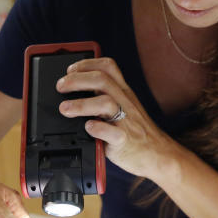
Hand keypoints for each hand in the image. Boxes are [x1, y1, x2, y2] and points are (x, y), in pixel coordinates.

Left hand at [56, 57, 176, 178]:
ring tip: (65, 109)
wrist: (157, 153)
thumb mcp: (125, 107)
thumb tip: (77, 90)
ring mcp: (126, 120)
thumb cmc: (136, 132)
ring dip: (81, 104)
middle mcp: (125, 102)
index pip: (107, 67)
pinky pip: (112, 132)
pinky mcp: (124, 140)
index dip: (86, 64)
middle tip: (60, 87)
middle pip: (102, 80)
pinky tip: (88, 128)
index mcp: (123, 92)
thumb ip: (106, 97)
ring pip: (106, 103)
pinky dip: (97, 128)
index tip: (70, 70)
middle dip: (77, 80)